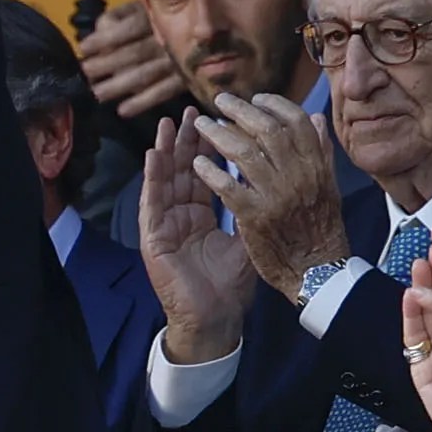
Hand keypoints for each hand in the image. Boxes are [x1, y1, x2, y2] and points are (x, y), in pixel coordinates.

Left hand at [78, 0, 180, 118]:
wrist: (205, 28)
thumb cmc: (157, 18)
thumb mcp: (138, 7)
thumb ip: (117, 16)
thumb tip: (99, 31)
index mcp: (155, 16)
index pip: (128, 28)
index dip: (104, 39)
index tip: (84, 47)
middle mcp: (167, 38)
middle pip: (134, 53)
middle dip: (107, 65)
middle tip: (86, 72)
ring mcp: (178, 60)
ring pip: (146, 74)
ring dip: (119, 86)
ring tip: (98, 93)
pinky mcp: (186, 78)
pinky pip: (164, 92)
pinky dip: (143, 102)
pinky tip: (123, 110)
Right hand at [137, 109, 257, 363]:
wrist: (215, 319)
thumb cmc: (232, 284)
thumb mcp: (250, 237)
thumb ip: (258, 206)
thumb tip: (280, 175)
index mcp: (202, 214)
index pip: (206, 172)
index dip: (211, 147)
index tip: (221, 120)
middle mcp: (182, 214)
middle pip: (184, 170)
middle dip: (188, 140)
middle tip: (194, 112)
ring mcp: (165, 224)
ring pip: (165, 180)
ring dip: (166, 151)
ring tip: (169, 124)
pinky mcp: (153, 236)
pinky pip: (152, 202)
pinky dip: (152, 178)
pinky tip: (153, 156)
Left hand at [189, 92, 350, 300]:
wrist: (319, 272)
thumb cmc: (322, 228)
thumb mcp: (329, 186)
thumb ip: (321, 151)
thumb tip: (316, 117)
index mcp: (317, 166)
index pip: (296, 121)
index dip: (274, 104)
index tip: (255, 98)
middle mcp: (299, 176)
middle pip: (267, 129)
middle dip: (239, 110)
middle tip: (219, 101)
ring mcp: (277, 196)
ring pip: (244, 152)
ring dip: (218, 134)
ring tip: (201, 125)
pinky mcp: (256, 217)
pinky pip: (228, 186)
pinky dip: (211, 171)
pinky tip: (198, 163)